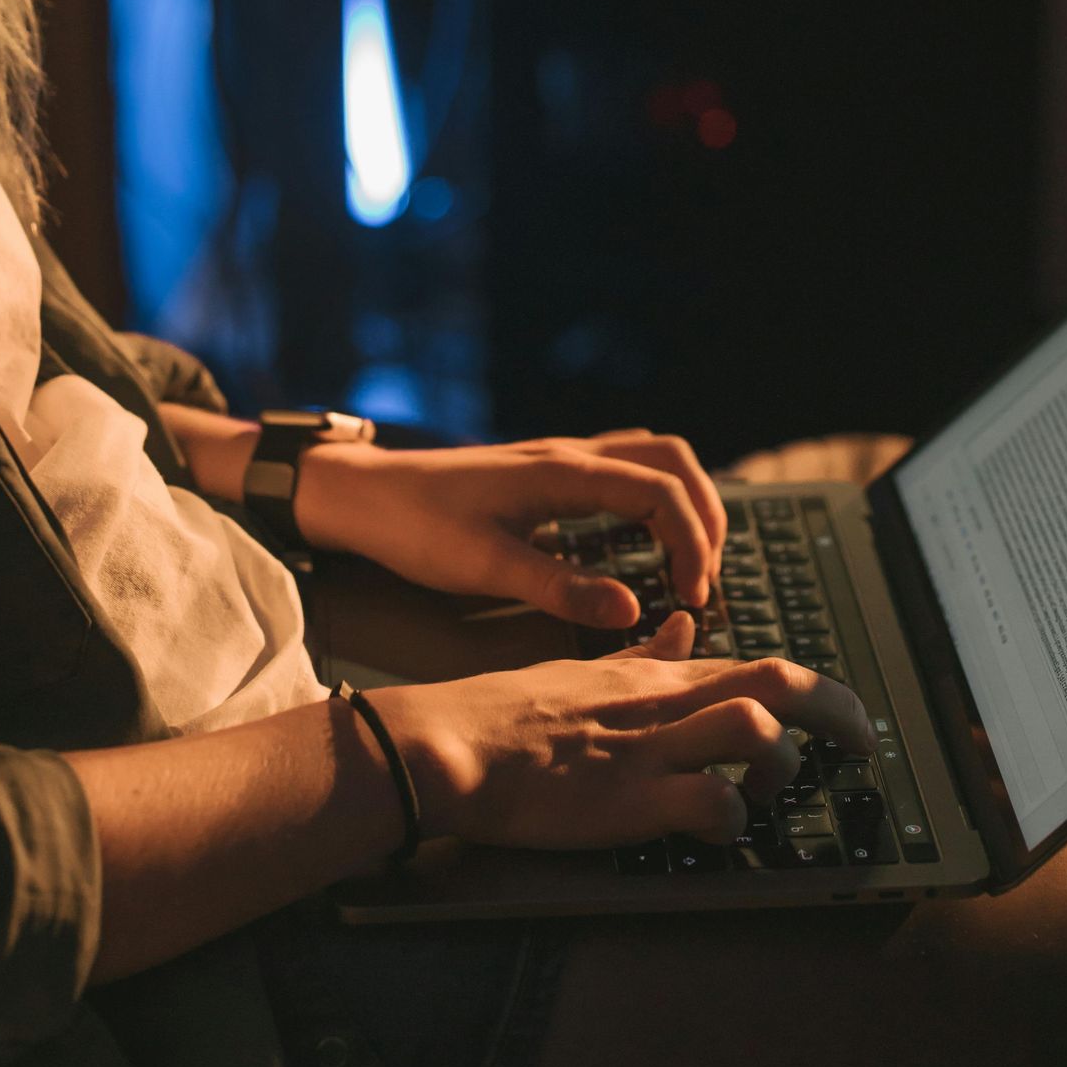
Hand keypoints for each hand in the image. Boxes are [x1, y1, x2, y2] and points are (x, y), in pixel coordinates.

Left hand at [292, 428, 728, 624]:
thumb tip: (636, 611)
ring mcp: (558, 458)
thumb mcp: (485, 568)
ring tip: (687, 562)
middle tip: (702, 579)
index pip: (661, 491)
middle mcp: (570, 455)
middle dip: (704, 515)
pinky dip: (652, 497)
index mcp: (564, 472)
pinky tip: (642, 541)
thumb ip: (561, 590)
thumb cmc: (416, 528)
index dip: (693, 543)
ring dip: (683, 501)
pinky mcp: (545, 473)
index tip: (693, 598)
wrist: (362, 494)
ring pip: (649, 456)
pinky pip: (621, 468)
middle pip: (671, 459)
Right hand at [370, 616, 872, 851]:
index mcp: (659, 676)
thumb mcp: (585, 669)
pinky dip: (732, 819)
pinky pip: (707, 801)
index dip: (821, 691)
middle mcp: (665, 703)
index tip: (848, 721)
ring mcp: (649, 747)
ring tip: (765, 796)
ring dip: (779, 764)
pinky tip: (720, 831)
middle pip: (780, 681)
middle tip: (863, 749)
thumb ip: (643, 656)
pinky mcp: (628, 797)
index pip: (762, 663)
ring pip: (754, 725)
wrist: (450, 742)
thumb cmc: (509, 712)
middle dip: (839, 712)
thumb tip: (684, 625)